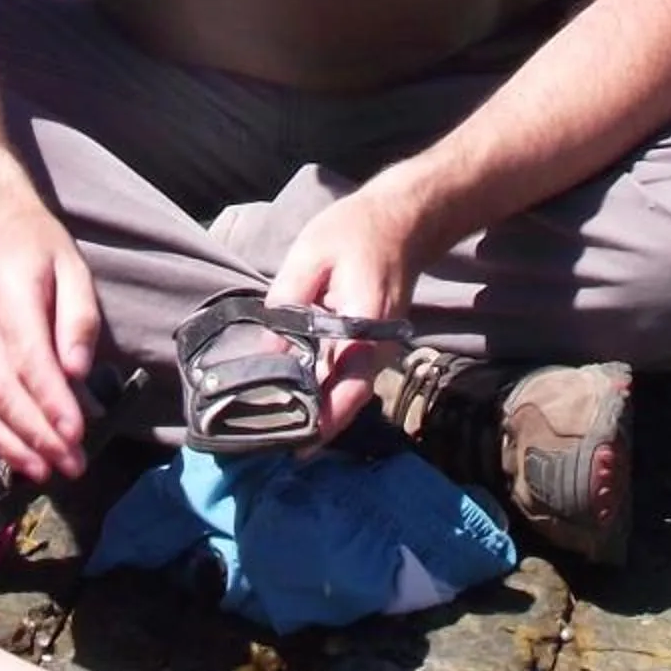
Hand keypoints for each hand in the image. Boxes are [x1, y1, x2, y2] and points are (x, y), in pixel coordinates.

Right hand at [0, 193, 101, 482]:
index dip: (51, 405)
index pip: (29, 361)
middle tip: (72, 465)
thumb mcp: (69, 261)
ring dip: (9, 445)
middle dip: (37, 436)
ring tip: (43, 471)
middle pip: (2, 391)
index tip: (77, 437)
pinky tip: (11, 451)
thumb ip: (77, 316)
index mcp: (9, 294)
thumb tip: (78, 372)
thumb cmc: (29, 237)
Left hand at [266, 186, 420, 442]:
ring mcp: (379, 349)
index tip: (295, 449)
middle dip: (313, 427)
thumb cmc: (355, 232)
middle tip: (269, 444)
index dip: (322, 422)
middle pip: (347, 400)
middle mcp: (378, 347)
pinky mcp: (372, 345)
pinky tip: (292, 395)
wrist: (402, 221)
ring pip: (348, 392)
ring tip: (274, 426)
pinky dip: (324, 391)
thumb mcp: (311, 255)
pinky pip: (348, 377)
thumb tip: (268, 350)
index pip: (345, 388)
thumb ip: (288, 300)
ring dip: (318, 411)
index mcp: (364, 326)